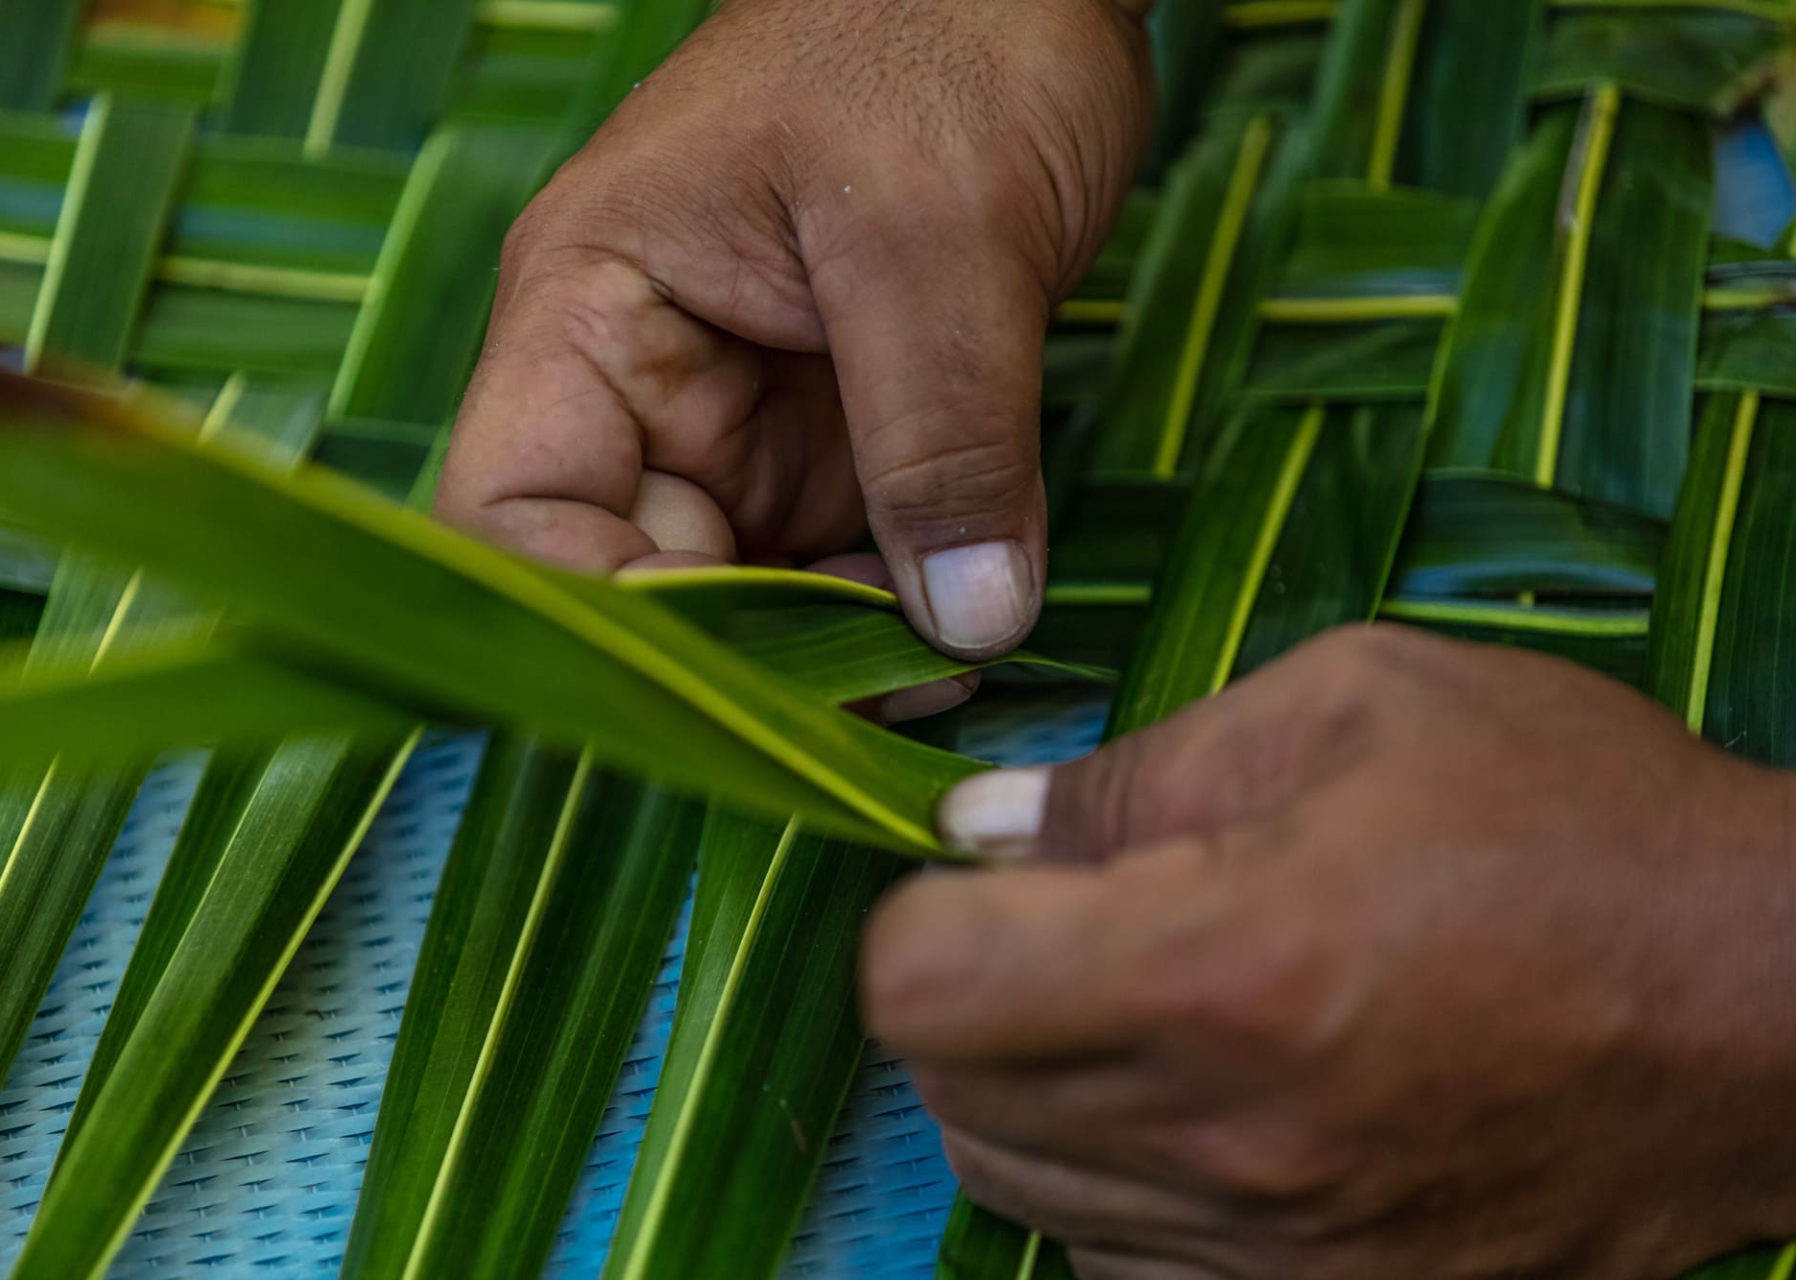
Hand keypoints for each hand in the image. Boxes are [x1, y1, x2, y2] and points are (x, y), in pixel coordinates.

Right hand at [436, 0, 1150, 658]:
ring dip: (826, 654)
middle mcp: (643, 385)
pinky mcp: (831, 437)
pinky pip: (833, 562)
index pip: (513, 519)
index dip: (598, 625)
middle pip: (630, 580)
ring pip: (741, 593)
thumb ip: (944, 436)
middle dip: (742, 663)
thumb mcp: (942, 235)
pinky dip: (891, 612)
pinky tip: (963, 633)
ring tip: (942, 672)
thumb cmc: (945, 38)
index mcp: (591, 311)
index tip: (737, 690)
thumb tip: (964, 625)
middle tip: (882, 700)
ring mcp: (737, 419)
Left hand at [864, 625, 1795, 1278]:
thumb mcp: (1357, 704)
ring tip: (1135, 1007)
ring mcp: (1281, 1258)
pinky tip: (1196, 1109)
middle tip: (1059, 925)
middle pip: (952, 1097)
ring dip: (1031, 1091)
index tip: (985, 877)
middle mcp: (1232, 1142)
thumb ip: (1137, 768)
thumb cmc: (1575, 823)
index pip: (920, 989)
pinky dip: (1113, 1188)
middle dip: (967, 997)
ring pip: (1021, 1192)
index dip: (922, 917)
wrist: (1770, 1009)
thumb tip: (981, 827)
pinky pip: (1120, 1266)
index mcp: (1225, 965)